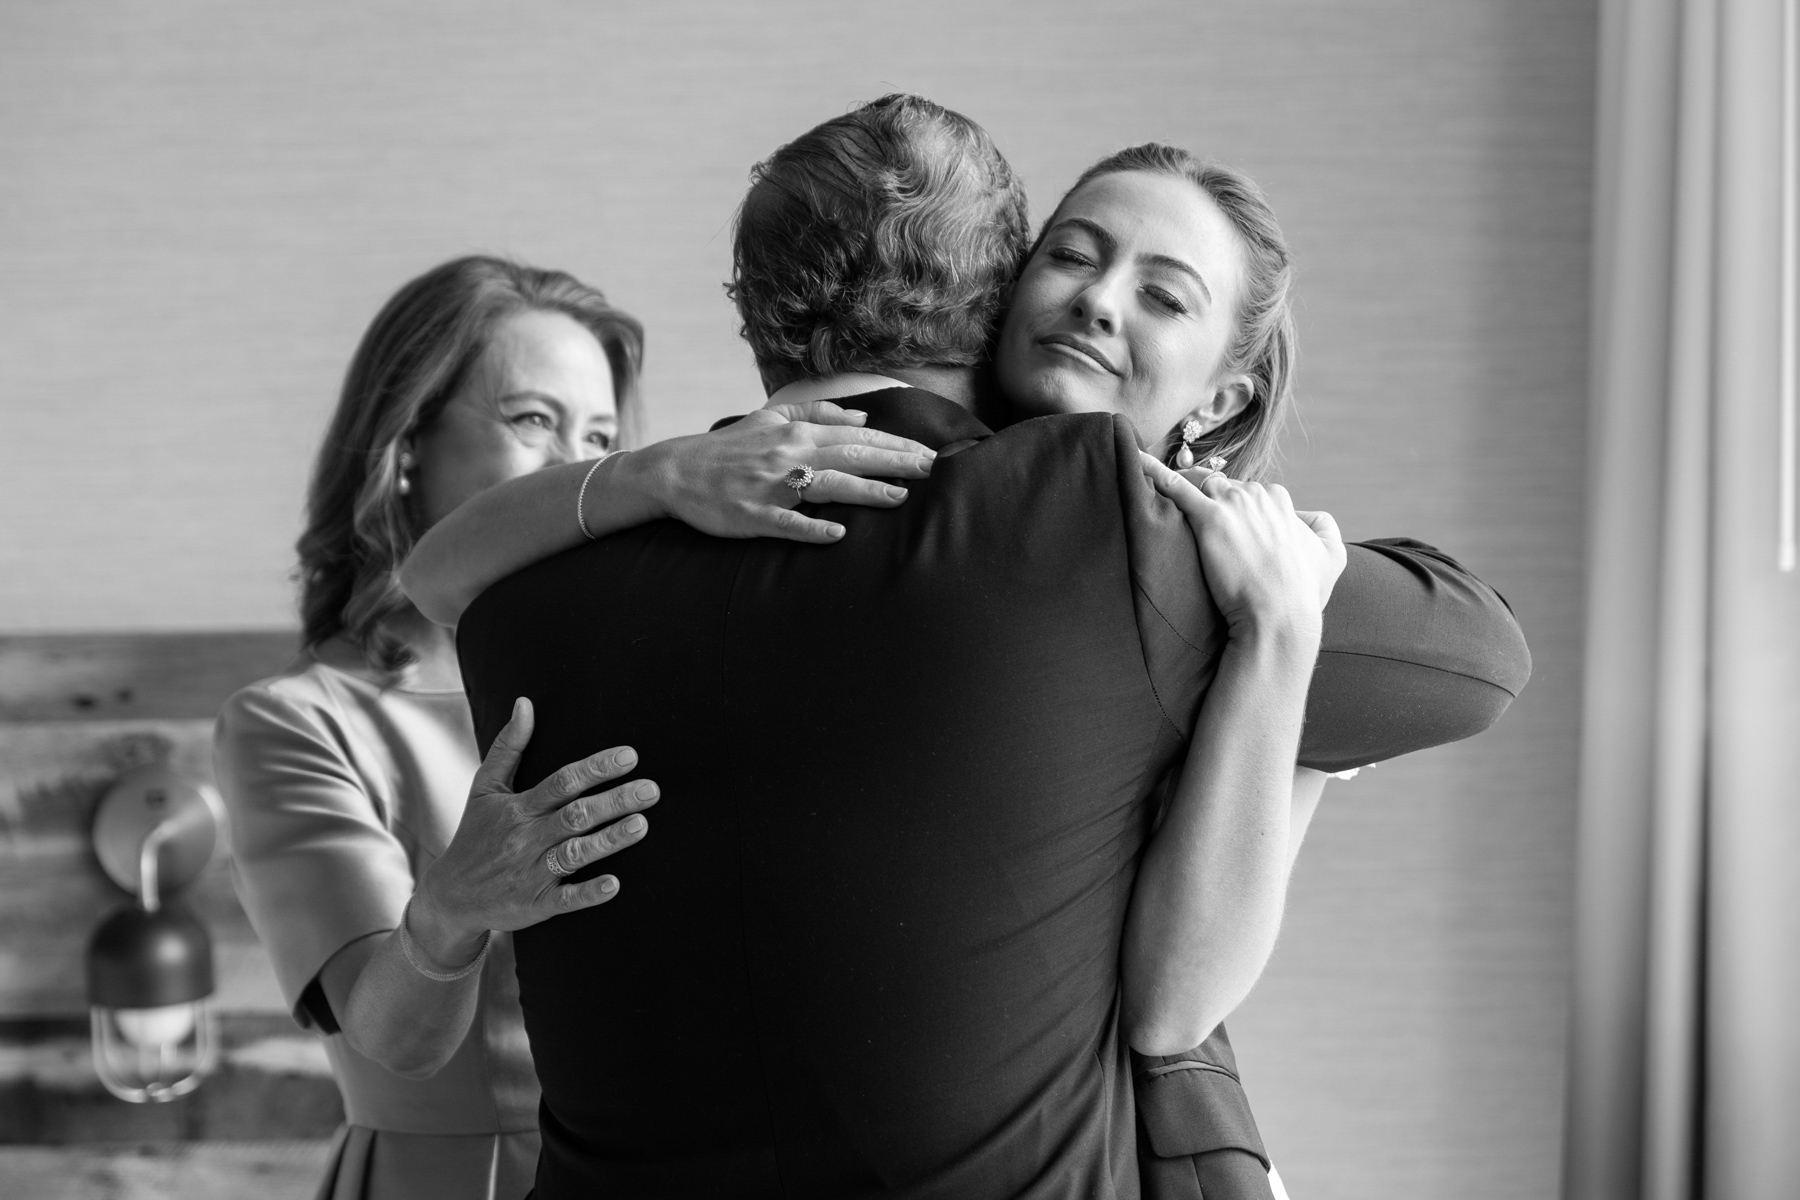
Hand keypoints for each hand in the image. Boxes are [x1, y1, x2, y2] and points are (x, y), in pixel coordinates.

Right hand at [407, 698, 655, 967]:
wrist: (450, 897)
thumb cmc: (476, 835)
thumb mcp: (485, 789)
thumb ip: (509, 747)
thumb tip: (525, 702)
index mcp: (518, 808)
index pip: (562, 782)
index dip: (596, 768)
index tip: (630, 756)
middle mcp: (526, 838)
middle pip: (575, 815)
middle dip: (615, 801)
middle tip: (652, 790)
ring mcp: (531, 873)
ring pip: (574, 854)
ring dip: (608, 840)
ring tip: (642, 825)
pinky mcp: (536, 905)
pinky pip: (565, 899)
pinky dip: (588, 893)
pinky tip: (614, 884)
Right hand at [638, 401, 937, 542]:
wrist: (676, 470)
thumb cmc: (729, 448)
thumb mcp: (769, 417)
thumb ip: (816, 413)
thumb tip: (861, 417)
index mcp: (796, 432)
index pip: (856, 437)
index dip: (894, 444)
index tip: (928, 452)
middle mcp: (789, 454)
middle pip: (851, 457)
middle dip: (894, 462)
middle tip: (932, 469)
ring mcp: (772, 486)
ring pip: (827, 486)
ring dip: (865, 491)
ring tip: (900, 498)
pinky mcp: (754, 515)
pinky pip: (788, 523)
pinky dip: (812, 528)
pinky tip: (838, 535)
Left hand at [1139, 452, 1345, 641]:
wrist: (1279, 617)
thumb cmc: (1303, 594)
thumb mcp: (1332, 556)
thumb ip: (1324, 528)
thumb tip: (1306, 516)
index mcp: (1280, 500)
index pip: (1247, 493)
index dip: (1232, 511)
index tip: (1225, 529)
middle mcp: (1256, 494)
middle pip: (1221, 487)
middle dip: (1208, 504)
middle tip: (1195, 529)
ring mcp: (1232, 504)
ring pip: (1199, 485)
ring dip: (1183, 489)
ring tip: (1162, 503)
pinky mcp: (1208, 518)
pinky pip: (1175, 486)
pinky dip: (1154, 471)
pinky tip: (1137, 462)